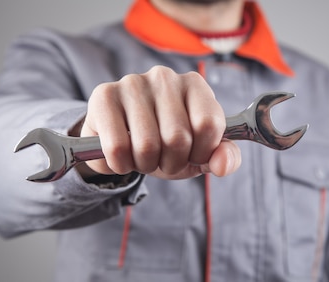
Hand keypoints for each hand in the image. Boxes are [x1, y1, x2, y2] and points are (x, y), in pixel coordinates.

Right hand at [79, 65, 240, 178]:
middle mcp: (165, 77)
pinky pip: (117, 147)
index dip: (201, 152)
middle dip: (172, 162)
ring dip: (146, 165)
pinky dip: (121, 164)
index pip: (209, 124)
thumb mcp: (201, 153)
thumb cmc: (169, 144)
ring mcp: (133, 83)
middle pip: (178, 138)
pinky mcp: (104, 96)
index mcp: (196, 85)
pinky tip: (122, 155)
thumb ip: (224, 157)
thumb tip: (223, 164)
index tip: (193, 154)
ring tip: (144, 156)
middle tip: (164, 158)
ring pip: (147, 145)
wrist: (122, 141)